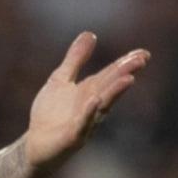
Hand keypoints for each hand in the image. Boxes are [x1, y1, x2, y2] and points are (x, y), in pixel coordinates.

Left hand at [25, 32, 149, 168]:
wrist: (35, 143)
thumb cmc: (51, 113)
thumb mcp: (61, 80)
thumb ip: (75, 59)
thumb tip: (90, 34)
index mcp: (90, 91)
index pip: (109, 75)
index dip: (125, 64)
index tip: (142, 53)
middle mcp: (92, 106)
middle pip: (109, 88)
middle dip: (124, 74)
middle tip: (141, 60)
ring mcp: (85, 122)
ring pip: (102, 105)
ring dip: (114, 92)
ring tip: (129, 78)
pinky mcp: (72, 137)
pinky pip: (82, 124)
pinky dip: (88, 113)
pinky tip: (94, 101)